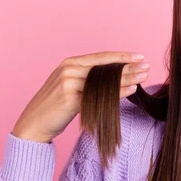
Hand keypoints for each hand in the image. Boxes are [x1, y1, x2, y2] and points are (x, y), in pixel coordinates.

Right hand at [11, 51, 149, 142]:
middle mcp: (69, 70)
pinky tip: (130, 91)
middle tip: (147, 66)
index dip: (121, 56)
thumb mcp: (70, 86)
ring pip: (104, 80)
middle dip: (128, 67)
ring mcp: (68, 84)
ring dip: (126, 79)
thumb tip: (117, 77)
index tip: (139, 56)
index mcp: (69, 63)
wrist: (33, 125)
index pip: (101, 57)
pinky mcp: (69, 99)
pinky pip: (99, 95)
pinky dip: (117, 93)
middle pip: (105, 67)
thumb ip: (88, 78)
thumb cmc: (55, 107)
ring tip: (143, 77)